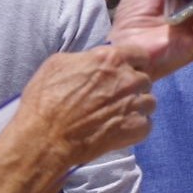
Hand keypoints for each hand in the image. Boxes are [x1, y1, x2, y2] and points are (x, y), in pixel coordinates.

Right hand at [13, 46, 157, 167]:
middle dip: (131, 87)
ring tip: (113, 116)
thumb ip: (86, 58)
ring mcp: (135, 104)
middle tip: (112, 98)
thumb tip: (95, 60)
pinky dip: (134, 128)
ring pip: (149, 102)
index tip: (123, 72)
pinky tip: (115, 130)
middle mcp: (129, 79)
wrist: (44, 137)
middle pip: (144, 79)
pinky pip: (146, 124)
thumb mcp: (58, 65)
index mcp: (112, 59)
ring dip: (135, 108)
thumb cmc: (45, 100)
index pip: (140, 54)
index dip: (132, 64)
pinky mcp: (137, 128)